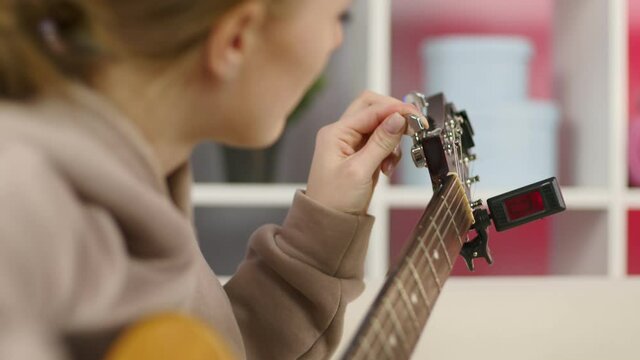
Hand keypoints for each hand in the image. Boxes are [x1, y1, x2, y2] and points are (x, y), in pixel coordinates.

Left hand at [306, 91, 427, 214]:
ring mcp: (351, 145)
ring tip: (390, 163)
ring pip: (380, 126)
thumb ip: (380, 142)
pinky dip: (390, 152)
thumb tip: (398, 118)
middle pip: (373, 109)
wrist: (329, 226)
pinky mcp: (360, 157)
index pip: (370, 109)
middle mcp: (342, 134)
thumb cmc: (334, 202)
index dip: (396, 110)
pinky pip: (380, 143)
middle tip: (413, 128)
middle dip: (394, 117)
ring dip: (392, 140)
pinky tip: (387, 169)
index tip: (417, 117)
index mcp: (335, 133)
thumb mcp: (360, 171)